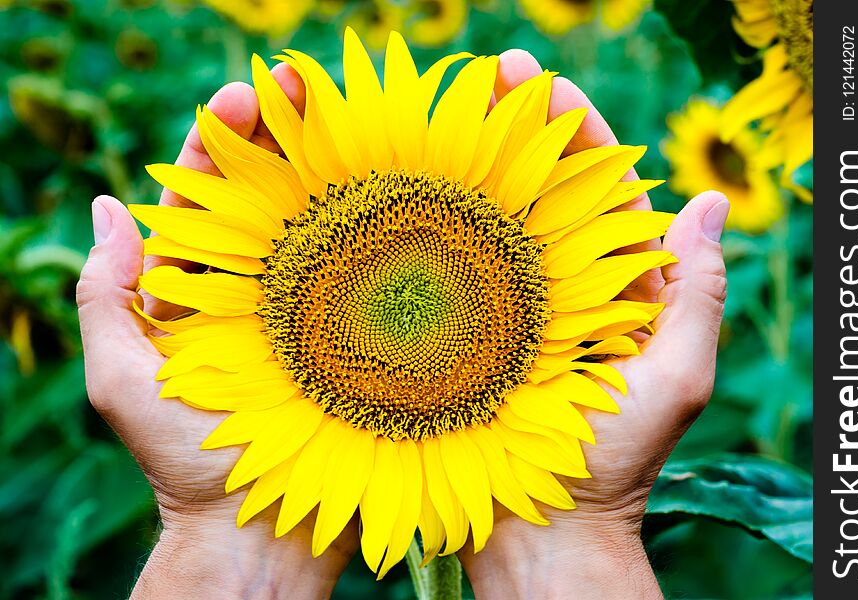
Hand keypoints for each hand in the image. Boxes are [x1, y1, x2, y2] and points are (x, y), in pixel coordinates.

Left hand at [76, 70, 354, 599]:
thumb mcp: (121, 381)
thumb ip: (106, 299)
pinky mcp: (356, 335)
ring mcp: (312, 308)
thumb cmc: (185, 463)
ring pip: (322, 223)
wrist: (257, 532)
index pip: (203, 194)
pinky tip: (401, 193)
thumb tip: (108, 209)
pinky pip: (369, 276)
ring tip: (362, 118)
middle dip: (286, 135)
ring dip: (337, 167)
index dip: (218, 140)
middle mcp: (256, 287)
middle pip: (269, 193)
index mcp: (196, 287)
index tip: (247, 97)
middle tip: (311, 86)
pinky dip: (382, 232)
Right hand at [458, 51, 727, 598]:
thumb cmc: (615, 463)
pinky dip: (429, 229)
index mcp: (615, 285)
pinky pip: (445, 273)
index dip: (575, 132)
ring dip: (469, 163)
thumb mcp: (677, 378)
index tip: (541, 83)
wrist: (548, 531)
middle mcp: (557, 285)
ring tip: (438, 110)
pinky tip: (405, 188)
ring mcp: (503, 307)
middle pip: (538, 189)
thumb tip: (708, 203)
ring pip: (488, 220)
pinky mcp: (460, 334)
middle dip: (515, 127)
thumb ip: (698, 294)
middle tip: (485, 74)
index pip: (599, 188)